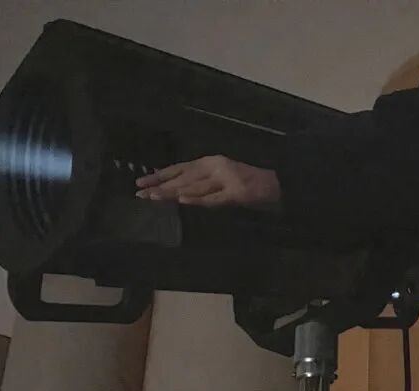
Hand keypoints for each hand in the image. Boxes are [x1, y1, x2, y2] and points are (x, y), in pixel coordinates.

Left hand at [135, 155, 280, 209]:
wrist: (277, 184)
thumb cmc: (248, 182)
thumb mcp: (221, 178)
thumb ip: (201, 182)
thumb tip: (175, 189)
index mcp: (211, 162)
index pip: (180, 168)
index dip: (160, 175)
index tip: (141, 182)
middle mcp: (216, 167)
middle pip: (184, 177)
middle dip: (161, 186)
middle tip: (141, 194)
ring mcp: (227, 179)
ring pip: (195, 187)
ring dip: (174, 193)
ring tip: (156, 197)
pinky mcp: (237, 192)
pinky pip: (214, 198)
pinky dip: (198, 200)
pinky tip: (184, 201)